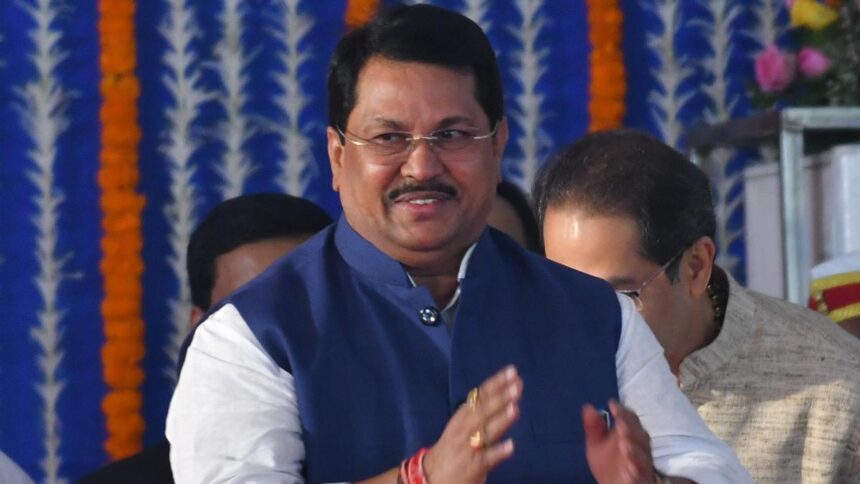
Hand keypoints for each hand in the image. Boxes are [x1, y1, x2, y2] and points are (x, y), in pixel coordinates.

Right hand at [422, 365, 521, 483]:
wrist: (431, 478)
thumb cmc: (452, 449)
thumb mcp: (462, 426)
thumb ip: (479, 412)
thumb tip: (505, 393)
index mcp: (462, 417)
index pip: (480, 396)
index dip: (495, 383)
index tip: (512, 371)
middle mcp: (463, 429)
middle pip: (482, 410)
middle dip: (500, 397)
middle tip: (517, 385)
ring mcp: (468, 448)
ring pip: (485, 431)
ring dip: (500, 419)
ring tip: (515, 408)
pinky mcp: (472, 467)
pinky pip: (486, 458)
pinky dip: (498, 452)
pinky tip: (511, 446)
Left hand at [584, 399, 656, 483]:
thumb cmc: (608, 466)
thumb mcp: (596, 446)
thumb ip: (594, 428)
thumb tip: (588, 407)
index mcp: (630, 437)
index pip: (631, 420)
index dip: (623, 412)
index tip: (612, 404)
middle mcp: (640, 449)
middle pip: (640, 435)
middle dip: (630, 428)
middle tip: (620, 422)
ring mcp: (643, 465)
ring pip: (644, 455)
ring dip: (635, 448)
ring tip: (624, 442)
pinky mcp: (643, 479)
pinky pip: (643, 474)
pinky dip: (637, 468)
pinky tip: (629, 464)